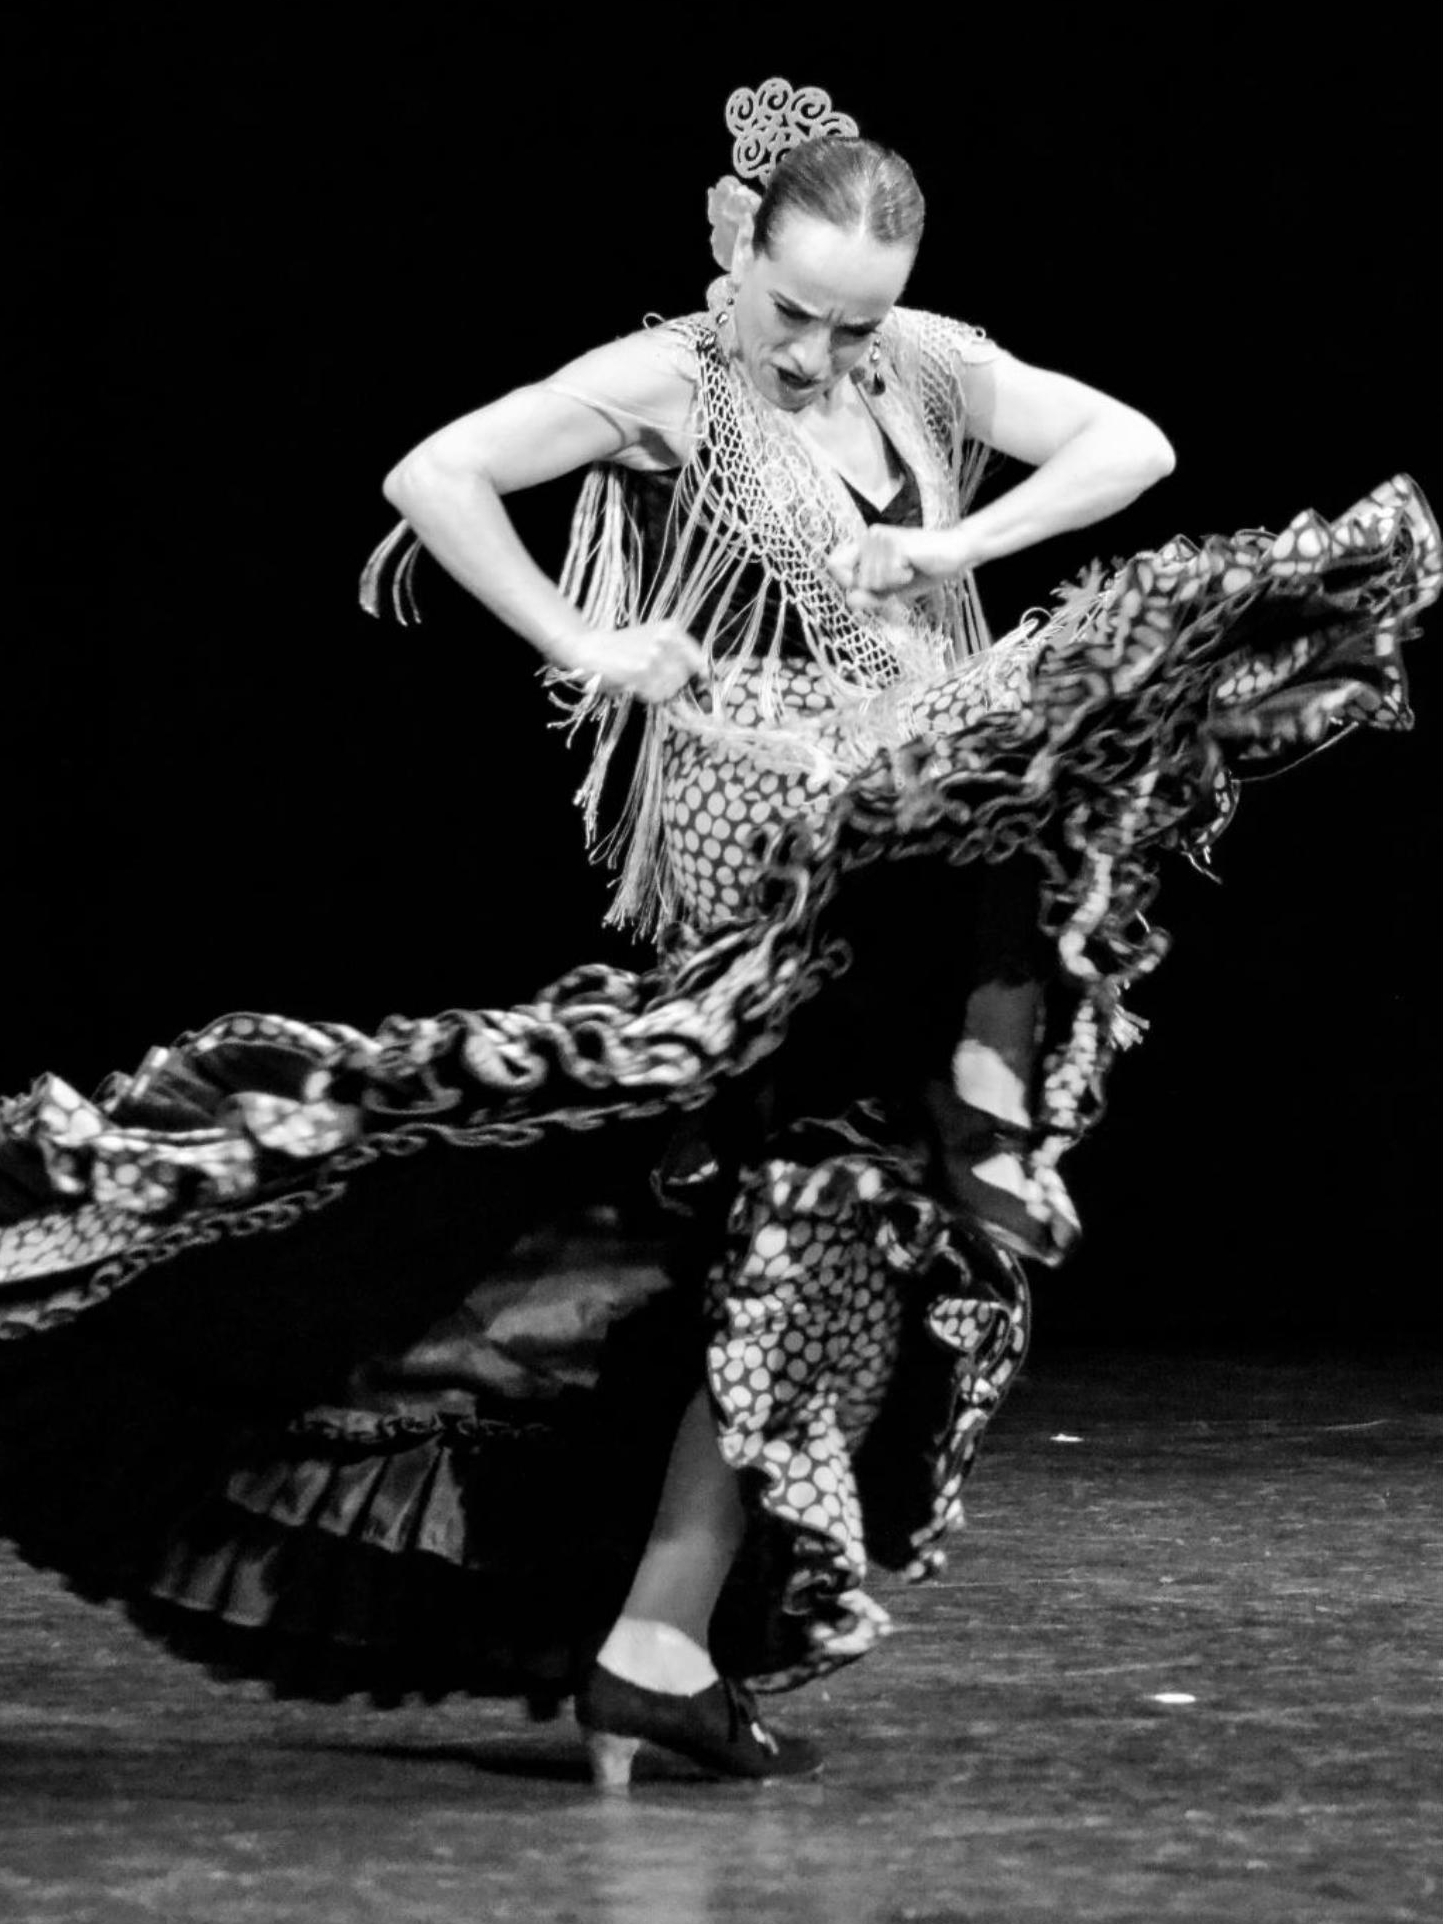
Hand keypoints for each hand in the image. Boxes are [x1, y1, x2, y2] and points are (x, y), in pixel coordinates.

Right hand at [561, 621, 704, 701]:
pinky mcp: (641, 672)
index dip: (700, 674)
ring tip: (643, 681)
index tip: (700, 682)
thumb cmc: (624, 646)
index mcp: (672, 628)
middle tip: (655, 680)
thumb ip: (678, 653)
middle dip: (674, 684)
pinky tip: (636, 686)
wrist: (591, 647)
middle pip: (685, 677)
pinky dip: (649, 696)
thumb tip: (703, 677)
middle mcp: (666, 640)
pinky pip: (657, 695)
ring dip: (660, 691)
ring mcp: (654, 656)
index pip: (699, 660)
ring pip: (672, 688)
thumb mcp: (655, 637)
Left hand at [826, 525, 971, 611]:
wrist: (954, 554)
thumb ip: (870, 596)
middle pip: (858, 582)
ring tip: (910, 567)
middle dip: (880, 588)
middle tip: (902, 574)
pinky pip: (888, 576)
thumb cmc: (924, 571)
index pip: (833, 563)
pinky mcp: (895, 543)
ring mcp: (881, 538)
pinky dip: (903, 578)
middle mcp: (869, 537)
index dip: (843, 581)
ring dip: (894, 583)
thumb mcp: (892, 590)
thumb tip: (849, 601)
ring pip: (873, 581)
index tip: (863, 586)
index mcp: (865, 545)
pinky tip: (914, 565)